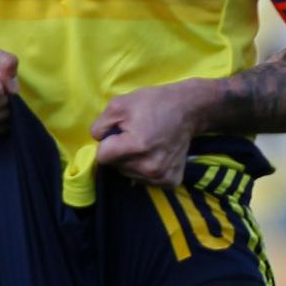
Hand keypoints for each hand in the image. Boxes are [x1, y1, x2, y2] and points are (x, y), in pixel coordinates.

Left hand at [91, 80, 211, 188]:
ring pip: (130, 174)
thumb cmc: (153, 103)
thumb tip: (97, 141)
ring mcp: (161, 177)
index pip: (102, 157)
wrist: (188, 109)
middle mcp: (149, 167)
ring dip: (132, 162)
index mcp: (136, 146)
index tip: (119, 134)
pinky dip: (147, 169)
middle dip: (120, 153)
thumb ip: (100, 125)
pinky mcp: (171, 181)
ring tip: (146, 144)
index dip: (107, 144)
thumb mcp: (119, 104)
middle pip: (116, 167)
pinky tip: (156, 154)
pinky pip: (146, 181)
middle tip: (135, 136)